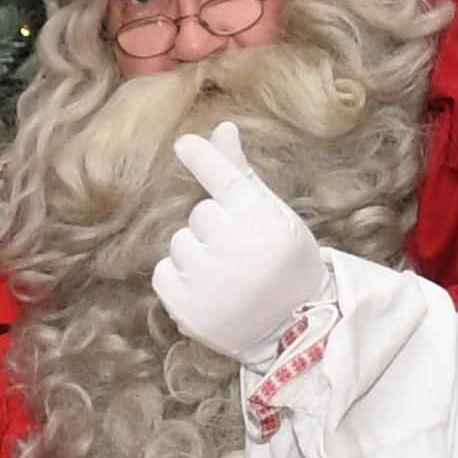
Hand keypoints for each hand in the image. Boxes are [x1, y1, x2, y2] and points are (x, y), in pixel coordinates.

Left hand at [152, 122, 327, 362]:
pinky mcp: (186, 307)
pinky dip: (179, 279)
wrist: (293, 329)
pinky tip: (208, 291)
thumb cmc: (285, 263)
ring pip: (180, 243)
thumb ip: (239, 172)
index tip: (184, 143)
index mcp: (262, 219)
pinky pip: (163, 272)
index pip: (224, 178)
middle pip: (199, 214)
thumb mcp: (274, 215)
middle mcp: (234, 246)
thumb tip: (220, 127)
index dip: (203, 159)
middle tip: (243, 252)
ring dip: (196, 254)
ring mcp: (208, 279)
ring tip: (228, 276)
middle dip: (215, 228)